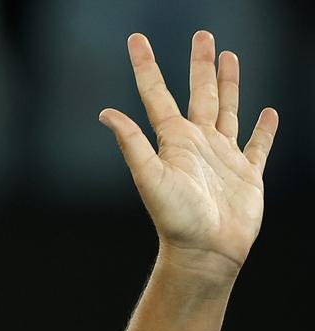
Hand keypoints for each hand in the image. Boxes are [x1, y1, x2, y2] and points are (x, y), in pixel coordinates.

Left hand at [99, 31, 278, 279]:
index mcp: (173, 140)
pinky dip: (264, 129)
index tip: (136, 39)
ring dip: (230, 84)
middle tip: (203, 34)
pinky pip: (258, 145)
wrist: (205, 252)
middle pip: (200, 92)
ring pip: (228, 109)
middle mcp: (197, 143)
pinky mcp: (247, 174)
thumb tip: (105, 114)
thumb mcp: (149, 177)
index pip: (156, 94)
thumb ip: (132, 144)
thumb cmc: (175, 218)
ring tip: (230, 56)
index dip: (147, 66)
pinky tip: (269, 113)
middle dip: (201, 64)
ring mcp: (223, 157)